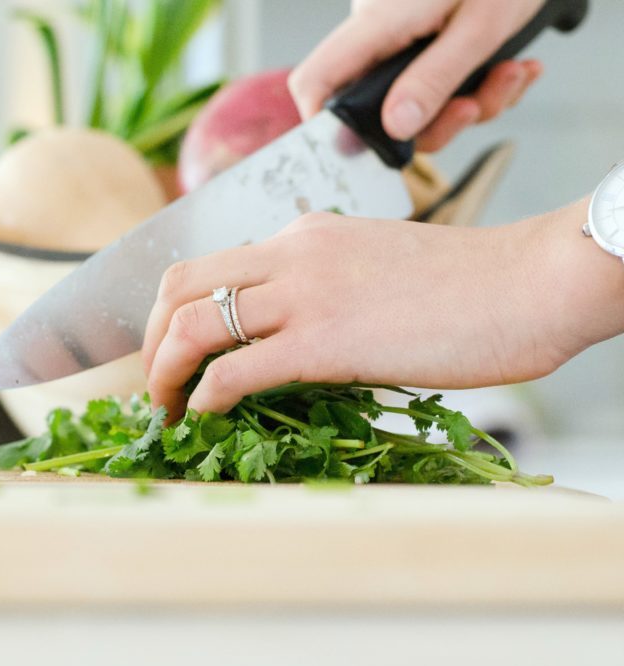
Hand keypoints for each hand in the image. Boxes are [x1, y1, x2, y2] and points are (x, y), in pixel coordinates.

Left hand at [142, 200, 623, 421]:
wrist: (528, 282)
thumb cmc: (464, 286)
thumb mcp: (371, 266)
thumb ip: (320, 288)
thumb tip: (284, 338)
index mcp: (301, 236)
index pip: (208, 265)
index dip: (171, 311)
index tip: (171, 352)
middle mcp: (290, 254)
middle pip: (178, 286)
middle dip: (149, 340)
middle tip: (154, 384)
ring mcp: (304, 294)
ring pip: (192, 324)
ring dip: (163, 373)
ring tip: (165, 410)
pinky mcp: (325, 341)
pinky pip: (236, 371)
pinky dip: (204, 397)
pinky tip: (204, 416)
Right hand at [288, 0, 544, 150]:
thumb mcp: (481, 26)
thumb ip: (435, 78)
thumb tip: (395, 128)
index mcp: (377, 22)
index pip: (317, 80)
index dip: (322, 123)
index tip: (358, 152)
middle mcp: (380, 34)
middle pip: (378, 108)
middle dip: (437, 122)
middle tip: (477, 106)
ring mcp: (401, 39)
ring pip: (417, 103)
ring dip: (472, 103)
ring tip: (512, 73)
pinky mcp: (426, 41)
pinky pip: (439, 84)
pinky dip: (480, 86)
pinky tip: (512, 66)